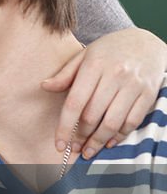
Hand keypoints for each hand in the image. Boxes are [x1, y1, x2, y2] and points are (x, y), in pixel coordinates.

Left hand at [43, 28, 165, 158]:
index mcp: (94, 65)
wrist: (146, 42)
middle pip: (93, 115)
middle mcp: (115, 75)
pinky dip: (120, 136)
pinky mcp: (149, 93)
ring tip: (89, 151)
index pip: (75, 103)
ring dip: (99, 141)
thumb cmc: (109, 50)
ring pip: (113, 122)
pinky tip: (109, 142)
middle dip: (81, 136)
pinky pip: (133, 121)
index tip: (59, 143)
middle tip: (74, 147)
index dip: (65, 127)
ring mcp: (134, 85)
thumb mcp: (85, 55)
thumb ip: (66, 74)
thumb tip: (44, 86)